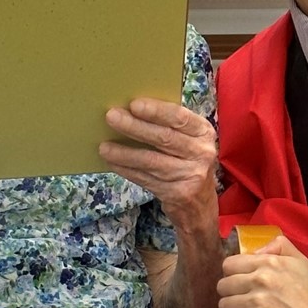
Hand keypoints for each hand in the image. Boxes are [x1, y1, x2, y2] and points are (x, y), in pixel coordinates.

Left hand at [99, 98, 216, 227]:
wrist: (200, 203)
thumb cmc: (187, 161)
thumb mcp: (188, 140)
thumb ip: (169, 126)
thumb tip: (130, 111)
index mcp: (203, 132)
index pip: (179, 117)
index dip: (156, 111)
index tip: (134, 104)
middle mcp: (201, 152)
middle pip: (164, 138)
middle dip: (134, 127)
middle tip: (112, 117)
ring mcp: (191, 175)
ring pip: (151, 161)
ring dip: (124, 153)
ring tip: (104, 147)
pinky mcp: (178, 194)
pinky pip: (146, 179)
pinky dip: (127, 170)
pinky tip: (112, 163)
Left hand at [218, 235, 307, 307]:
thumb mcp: (301, 262)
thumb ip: (280, 246)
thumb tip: (257, 250)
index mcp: (269, 263)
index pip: (229, 264)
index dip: (232, 274)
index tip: (239, 281)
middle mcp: (261, 279)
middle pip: (223, 284)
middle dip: (230, 292)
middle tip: (240, 298)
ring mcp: (257, 301)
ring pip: (223, 303)